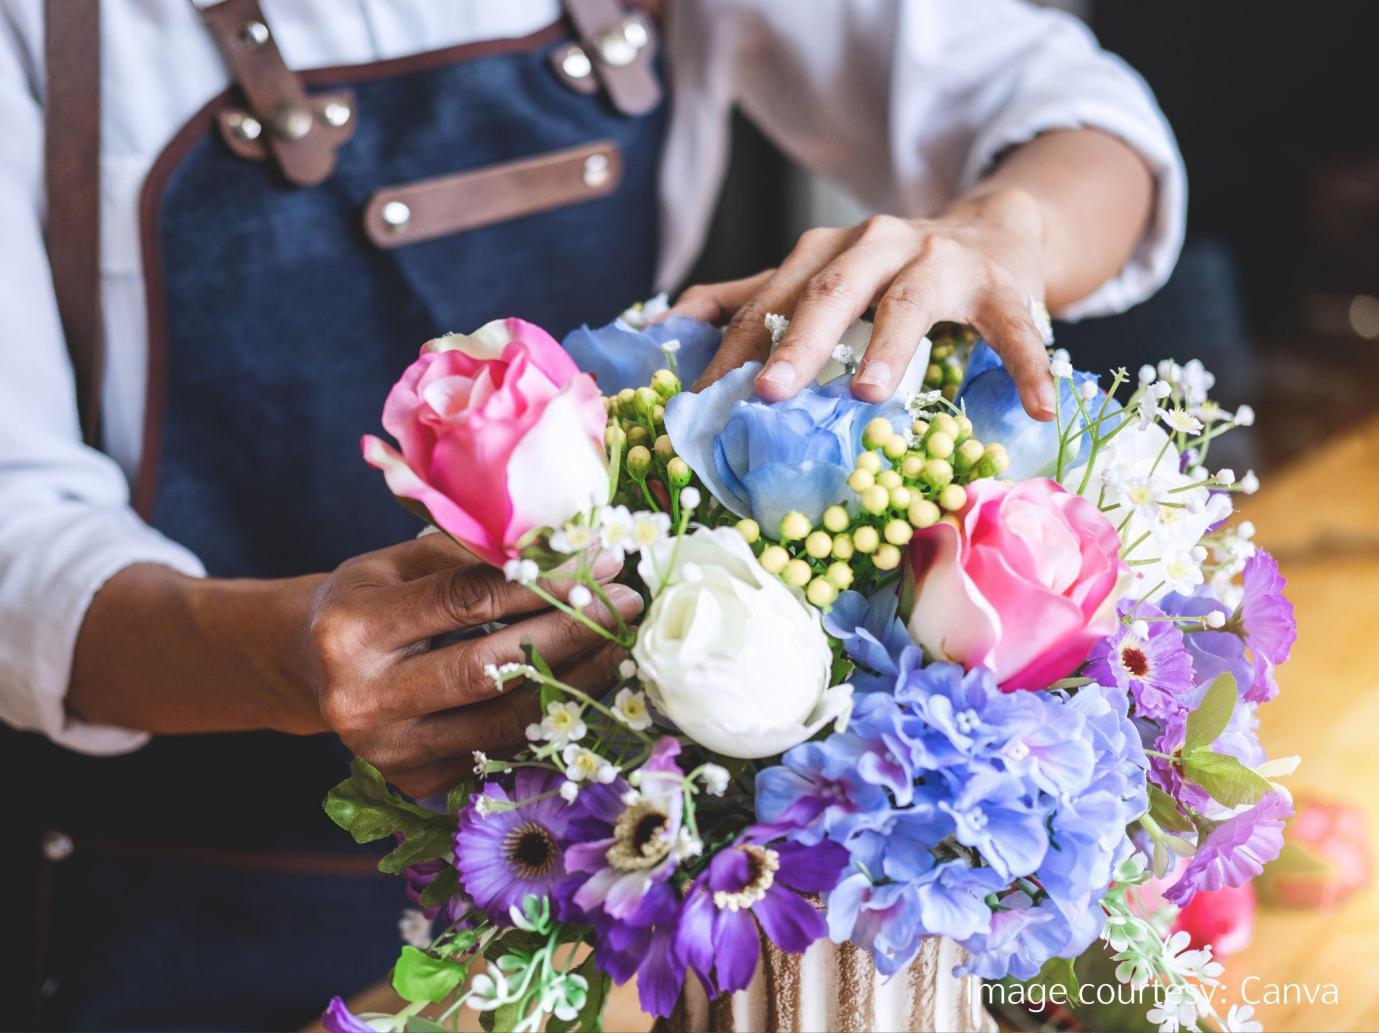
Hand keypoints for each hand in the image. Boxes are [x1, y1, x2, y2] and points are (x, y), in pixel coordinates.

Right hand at [306, 533, 641, 796]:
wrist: (310, 667)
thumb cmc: (368, 599)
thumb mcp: (399, 561)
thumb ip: (473, 555)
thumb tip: (571, 548)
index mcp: (353, 629)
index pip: (466, 601)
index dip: (543, 582)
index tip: (601, 563)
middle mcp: (363, 699)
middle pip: (489, 669)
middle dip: (569, 634)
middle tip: (625, 606)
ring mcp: (389, 752)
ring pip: (504, 721)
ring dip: (574, 683)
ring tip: (620, 646)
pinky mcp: (415, 782)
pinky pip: (500, 750)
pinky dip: (548, 717)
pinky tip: (585, 686)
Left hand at [668, 189, 1055, 419]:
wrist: (994, 230)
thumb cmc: (891, 272)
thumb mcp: (819, 275)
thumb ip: (750, 297)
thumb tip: (664, 322)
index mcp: (826, 250)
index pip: (770, 299)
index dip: (733, 348)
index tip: (700, 399)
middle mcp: (878, 244)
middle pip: (830, 290)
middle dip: (797, 340)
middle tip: (768, 392)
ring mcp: (943, 260)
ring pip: (910, 300)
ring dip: (890, 347)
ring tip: (869, 395)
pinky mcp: (1002, 285)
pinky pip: (1014, 327)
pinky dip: (1026, 364)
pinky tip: (1037, 407)